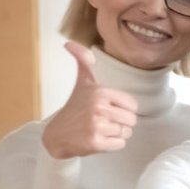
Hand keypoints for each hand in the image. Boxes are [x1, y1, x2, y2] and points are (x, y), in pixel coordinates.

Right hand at [41, 41, 138, 159]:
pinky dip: (112, 145)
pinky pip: (120, 145)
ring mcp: (97, 126)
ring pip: (126, 133)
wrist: (56, 135)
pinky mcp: (95, 143)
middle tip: (103, 121)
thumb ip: (83, 61)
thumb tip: (69, 43)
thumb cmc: (74, 107)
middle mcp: (99, 108)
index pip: (133, 105)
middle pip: (131, 120)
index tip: (109, 109)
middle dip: (121, 123)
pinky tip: (98, 139)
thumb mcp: (82, 82)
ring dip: (116, 134)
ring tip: (99, 129)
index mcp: (100, 92)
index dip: (124, 109)